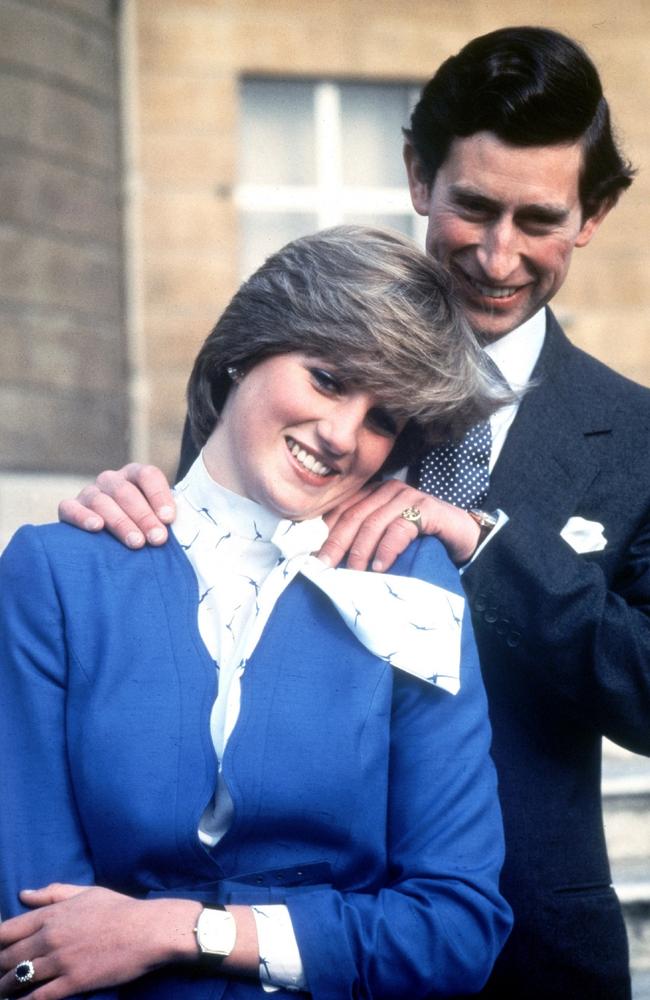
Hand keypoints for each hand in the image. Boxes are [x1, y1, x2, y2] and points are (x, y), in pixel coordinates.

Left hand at [0, 883, 200, 998]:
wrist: (147, 930)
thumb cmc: (119, 909)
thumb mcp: (85, 892)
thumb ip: (52, 893)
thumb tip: (24, 894)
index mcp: (51, 914)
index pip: (6, 930)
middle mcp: (49, 937)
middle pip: (6, 957)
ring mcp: (59, 961)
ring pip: (17, 979)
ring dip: (5, 988)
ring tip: (2, 992)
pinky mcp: (72, 982)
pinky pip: (38, 998)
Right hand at [58, 463, 174, 547]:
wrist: (110, 542)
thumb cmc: (143, 530)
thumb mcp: (158, 519)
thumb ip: (167, 518)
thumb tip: (178, 526)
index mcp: (136, 475)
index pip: (148, 475)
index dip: (159, 495)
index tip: (169, 519)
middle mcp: (111, 480)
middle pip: (126, 491)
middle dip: (144, 516)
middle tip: (158, 539)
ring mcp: (90, 493)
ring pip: (102, 501)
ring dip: (121, 522)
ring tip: (136, 542)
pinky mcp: (69, 508)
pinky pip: (70, 508)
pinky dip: (82, 516)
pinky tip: (96, 527)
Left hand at [319, 480, 480, 570]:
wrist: (463, 537)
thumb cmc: (421, 540)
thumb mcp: (386, 539)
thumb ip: (364, 541)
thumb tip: (331, 561)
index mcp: (374, 494)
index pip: (342, 510)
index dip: (326, 533)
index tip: (314, 557)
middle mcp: (388, 490)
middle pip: (353, 516)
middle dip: (337, 543)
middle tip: (325, 566)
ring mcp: (408, 496)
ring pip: (373, 523)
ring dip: (360, 551)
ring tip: (353, 573)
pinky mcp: (426, 508)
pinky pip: (399, 528)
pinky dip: (387, 550)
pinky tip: (380, 566)